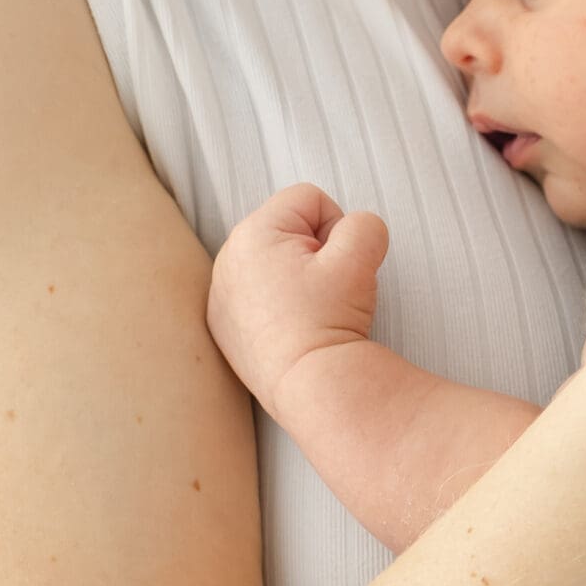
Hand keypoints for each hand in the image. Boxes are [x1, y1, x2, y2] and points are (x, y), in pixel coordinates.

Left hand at [206, 182, 388, 417]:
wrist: (309, 385)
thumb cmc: (330, 318)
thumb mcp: (361, 256)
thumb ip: (365, 224)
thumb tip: (356, 231)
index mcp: (253, 232)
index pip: (310, 199)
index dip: (337, 228)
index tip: (337, 268)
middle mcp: (227, 258)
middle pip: (289, 229)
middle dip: (315, 252)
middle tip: (325, 291)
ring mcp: (221, 294)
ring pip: (274, 262)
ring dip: (297, 277)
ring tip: (309, 312)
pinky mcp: (223, 326)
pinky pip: (257, 295)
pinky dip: (276, 304)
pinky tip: (290, 329)